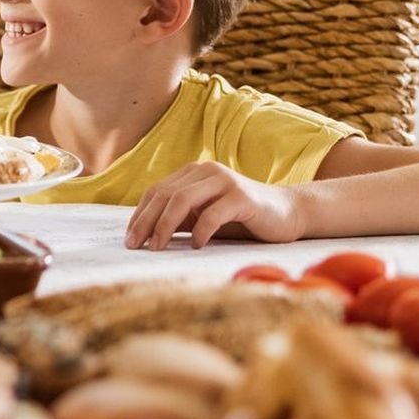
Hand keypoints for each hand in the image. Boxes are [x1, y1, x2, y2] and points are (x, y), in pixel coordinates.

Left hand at [125, 161, 305, 249]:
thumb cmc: (241, 219)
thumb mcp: (203, 217)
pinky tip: (196, 246)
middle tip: (135, 246)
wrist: (289, 213)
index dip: (139, 214)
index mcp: (193, 173)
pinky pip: (213, 213)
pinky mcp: (243, 197)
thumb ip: (180, 219)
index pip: (156, 191)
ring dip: (165, 226)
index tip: (129, 239)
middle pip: (165, 194)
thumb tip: (144, 235)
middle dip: (146, 222)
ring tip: (158, 247)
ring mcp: (225, 181)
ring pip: (183, 200)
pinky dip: (200, 231)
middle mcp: (206, 171)